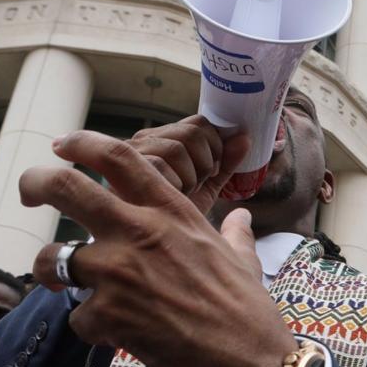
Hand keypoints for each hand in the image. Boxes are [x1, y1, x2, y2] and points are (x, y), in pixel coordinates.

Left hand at [22, 130, 293, 366]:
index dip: (81, 144)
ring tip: (58, 281)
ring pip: (52, 258)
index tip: (63, 146)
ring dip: (50, 270)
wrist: (248, 356)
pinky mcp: (108, 316)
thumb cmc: (247, 306)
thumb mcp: (242, 257)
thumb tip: (241, 219)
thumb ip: (232, 233)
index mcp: (171, 212)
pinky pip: (78, 318)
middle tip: (30, 194)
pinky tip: (114, 333)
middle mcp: (138, 232)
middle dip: (35, 185)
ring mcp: (118, 274)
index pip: (118, 157)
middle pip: (65, 188)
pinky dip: (92, 327)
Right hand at [127, 115, 249, 214]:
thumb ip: (225, 163)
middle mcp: (146, 139)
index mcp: (166, 137)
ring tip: (181, 193)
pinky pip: (159, 166)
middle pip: (193, 132)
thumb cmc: (176, 215)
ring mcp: (132, 152)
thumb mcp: (206, 187)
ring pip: (177, 148)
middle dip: (205, 162)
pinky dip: (173, 185)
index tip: (212, 170)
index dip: (216, 145)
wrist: (157, 243)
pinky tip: (169, 198)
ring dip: (190, 177)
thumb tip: (245, 138)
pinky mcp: (121, 168)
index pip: (200, 123)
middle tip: (196, 185)